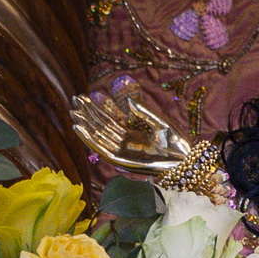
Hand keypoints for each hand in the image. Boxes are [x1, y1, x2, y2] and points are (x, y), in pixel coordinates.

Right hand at [70, 93, 196, 174]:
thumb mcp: (159, 122)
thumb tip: (127, 99)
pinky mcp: (121, 160)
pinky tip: (79, 128)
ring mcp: (123, 152)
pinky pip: (101, 149)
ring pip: (98, 137)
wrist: (184, 160)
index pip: (110, 119)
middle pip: (101, 127)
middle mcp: (125, 143)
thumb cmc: (177, 142)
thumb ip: (143, 112)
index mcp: (133, 134)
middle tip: (75, 101)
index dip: (97, 109)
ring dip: (85, 125)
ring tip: (73, 112)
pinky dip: (89, 139)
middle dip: (88, 114)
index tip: (85, 96)